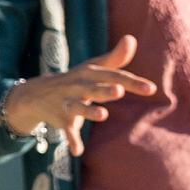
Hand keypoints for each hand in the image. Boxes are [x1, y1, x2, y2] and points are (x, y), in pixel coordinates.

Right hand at [1, 35, 156, 155]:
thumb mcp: (94, 68)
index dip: (132, 82)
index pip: (113, 76)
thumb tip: (131, 38)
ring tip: (102, 115)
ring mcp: (68, 103)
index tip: (152, 89)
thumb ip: (116, 58)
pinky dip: (72, 140)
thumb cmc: (76, 80)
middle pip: (93, 88)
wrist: (37, 94)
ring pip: (78, 107)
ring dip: (89, 111)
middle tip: (119, 91)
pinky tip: (78, 151)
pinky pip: (67, 130)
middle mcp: (78, 87)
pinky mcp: (61, 119)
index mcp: (90, 74)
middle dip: (104, 90)